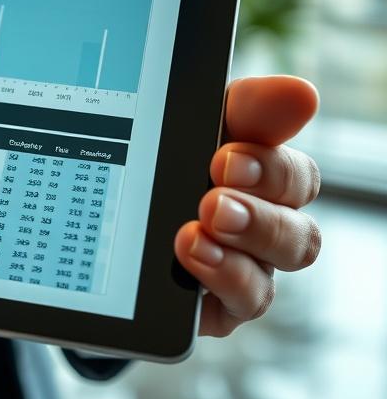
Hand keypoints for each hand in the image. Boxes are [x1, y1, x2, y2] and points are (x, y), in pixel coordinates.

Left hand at [175, 76, 321, 336]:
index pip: (294, 178)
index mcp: (263, 178)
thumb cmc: (159, 155)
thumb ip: (245, 108)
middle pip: (297, 235)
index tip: (225, 158)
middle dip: (257, 218)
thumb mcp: (190, 122)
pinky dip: (219, 281)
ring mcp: (245, 269)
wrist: (97, 210)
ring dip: (237, 256)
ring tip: (192, 236)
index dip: (270, 170)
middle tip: (211, 202)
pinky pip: (239, 304)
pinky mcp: (219, 306)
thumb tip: (301, 92)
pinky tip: (188, 260)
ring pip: (268, 279)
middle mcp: (264, 227)